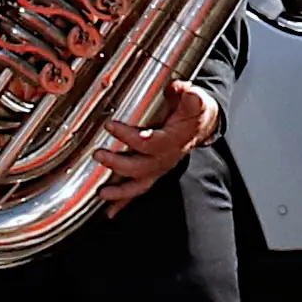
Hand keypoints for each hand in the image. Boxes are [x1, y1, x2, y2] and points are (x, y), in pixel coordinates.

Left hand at [94, 78, 217, 208]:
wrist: (202, 124)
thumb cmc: (194, 111)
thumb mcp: (196, 99)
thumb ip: (189, 95)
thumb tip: (181, 89)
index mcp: (173, 140)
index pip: (150, 141)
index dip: (131, 137)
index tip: (112, 126)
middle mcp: (165, 158)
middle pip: (140, 167)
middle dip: (118, 164)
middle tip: (99, 154)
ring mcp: (159, 168)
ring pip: (139, 184)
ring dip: (120, 191)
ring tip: (102, 193)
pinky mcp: (153, 173)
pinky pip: (138, 191)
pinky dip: (124, 203)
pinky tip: (110, 212)